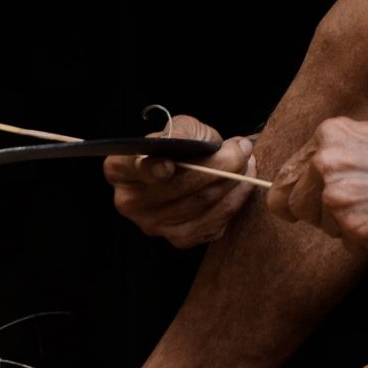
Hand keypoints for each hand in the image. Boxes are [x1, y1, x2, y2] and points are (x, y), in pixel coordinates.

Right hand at [104, 115, 255, 248]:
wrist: (189, 170)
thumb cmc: (182, 146)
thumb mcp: (181, 128)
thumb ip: (187, 133)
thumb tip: (210, 146)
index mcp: (120, 168)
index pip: (137, 169)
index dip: (153, 169)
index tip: (170, 165)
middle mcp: (129, 201)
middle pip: (179, 187)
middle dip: (220, 166)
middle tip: (243, 150)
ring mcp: (153, 225)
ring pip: (202, 204)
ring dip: (234, 182)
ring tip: (246, 163)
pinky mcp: (178, 239)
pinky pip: (214, 223)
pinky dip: (235, 201)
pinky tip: (242, 185)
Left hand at [267, 117, 367, 251]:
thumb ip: (334, 152)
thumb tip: (305, 174)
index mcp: (327, 136)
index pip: (284, 176)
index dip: (289, 195)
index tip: (291, 206)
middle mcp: (326, 165)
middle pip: (296, 205)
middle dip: (318, 212)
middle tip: (353, 205)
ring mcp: (339, 198)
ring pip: (322, 226)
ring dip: (345, 224)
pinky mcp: (355, 228)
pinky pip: (347, 242)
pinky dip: (366, 237)